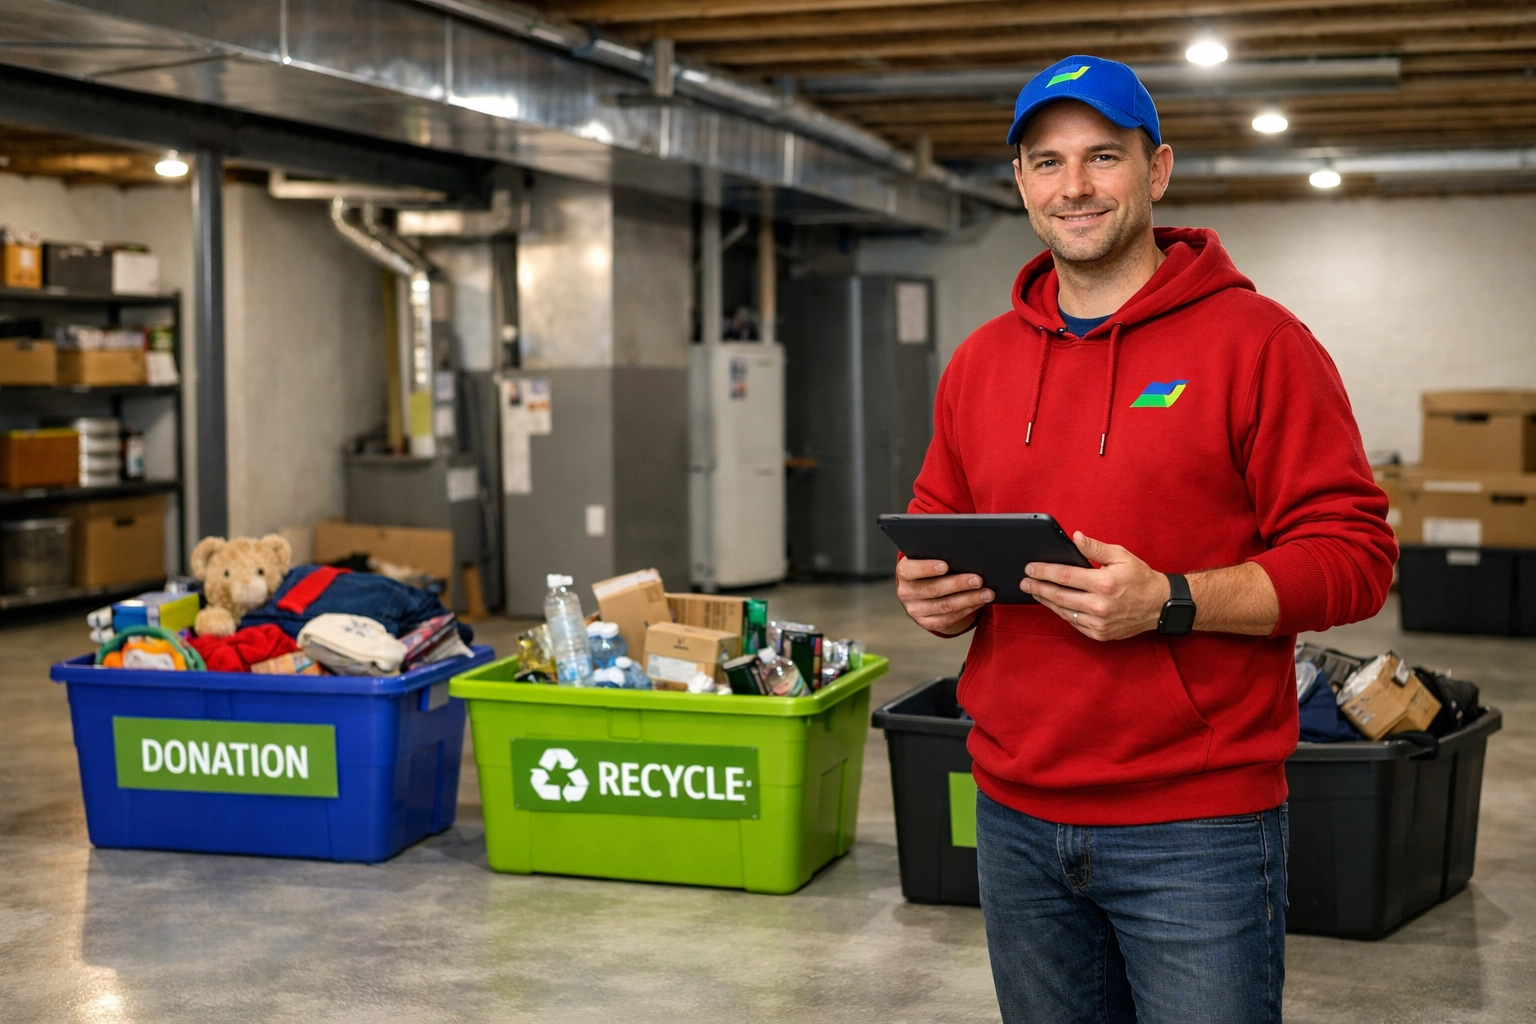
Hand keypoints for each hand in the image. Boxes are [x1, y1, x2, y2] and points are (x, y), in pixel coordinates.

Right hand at [896, 558, 993, 634]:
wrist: (921, 590)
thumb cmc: (929, 568)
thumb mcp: (927, 559)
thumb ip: (938, 555)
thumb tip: (963, 554)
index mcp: (904, 573)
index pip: (911, 570)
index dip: (927, 568)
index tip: (945, 565)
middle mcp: (906, 593)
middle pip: (934, 589)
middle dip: (958, 584)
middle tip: (978, 579)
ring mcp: (916, 610)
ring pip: (945, 606)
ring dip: (969, 599)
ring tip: (987, 593)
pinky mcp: (927, 623)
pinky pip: (949, 618)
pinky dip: (967, 610)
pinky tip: (979, 602)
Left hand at [1021, 532, 1170, 640]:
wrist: (1159, 606)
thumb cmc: (1140, 578)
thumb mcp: (1121, 556)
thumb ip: (1095, 548)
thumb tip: (1075, 537)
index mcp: (1104, 583)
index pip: (1065, 576)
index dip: (1044, 572)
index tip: (1030, 568)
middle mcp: (1100, 605)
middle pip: (1059, 595)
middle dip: (1038, 587)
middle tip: (1024, 582)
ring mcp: (1099, 623)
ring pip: (1063, 611)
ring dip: (1046, 601)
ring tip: (1034, 592)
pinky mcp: (1099, 634)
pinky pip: (1073, 622)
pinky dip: (1061, 612)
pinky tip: (1053, 604)